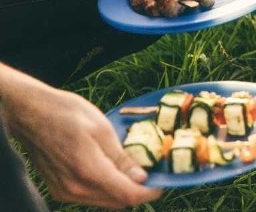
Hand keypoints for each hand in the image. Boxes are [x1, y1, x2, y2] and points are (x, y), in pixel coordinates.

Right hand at [1, 70, 162, 208]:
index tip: (163, 183)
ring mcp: (65, 192)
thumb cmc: (67, 114)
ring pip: (105, 201)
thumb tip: (141, 178)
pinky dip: (106, 189)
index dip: (150, 192)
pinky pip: (90, 197)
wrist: (31, 113)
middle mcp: (75, 188)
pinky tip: (112, 170)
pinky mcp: (59, 190)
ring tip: (134, 169)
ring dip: (122, 191)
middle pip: (118, 202)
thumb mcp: (102, 129)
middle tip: (152, 172)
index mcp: (89, 171)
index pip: (127, 195)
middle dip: (138, 191)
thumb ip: (122, 158)